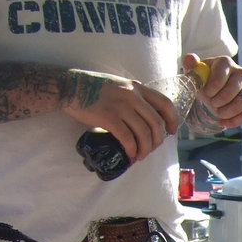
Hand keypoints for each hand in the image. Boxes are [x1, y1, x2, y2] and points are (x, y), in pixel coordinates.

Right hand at [61, 68, 178, 162]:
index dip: (172, 120)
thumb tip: (146, 116)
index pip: (165, 103)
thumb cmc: (93, 88)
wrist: (69, 86)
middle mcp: (132, 95)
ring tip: (140, 155)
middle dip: (157, 141)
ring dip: (145, 148)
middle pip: (156, 123)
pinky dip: (131, 149)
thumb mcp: (119, 86)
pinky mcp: (108, 116)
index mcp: (137, 87)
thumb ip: (134, 96)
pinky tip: (130, 154)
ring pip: (143, 133)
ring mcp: (121, 106)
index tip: (172, 131)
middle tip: (151, 149)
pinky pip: (127, 137)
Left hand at [184, 53, 241, 129]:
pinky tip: (223, 123)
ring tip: (217, 113)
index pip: (221, 76)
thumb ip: (190, 64)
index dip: (212, 88)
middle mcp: (240, 72)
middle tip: (211, 103)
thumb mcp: (195, 72)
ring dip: (226, 112)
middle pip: (232, 89)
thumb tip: (190, 58)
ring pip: (241, 103)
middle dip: (219, 101)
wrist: (214, 91)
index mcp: (225, 62)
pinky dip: (235, 121)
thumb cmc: (204, 81)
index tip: (205, 93)